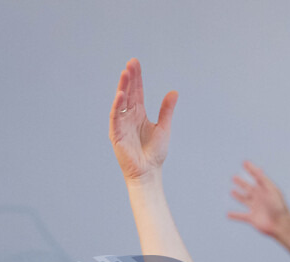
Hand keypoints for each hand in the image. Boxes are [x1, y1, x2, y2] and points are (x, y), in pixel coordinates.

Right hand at [109, 59, 178, 181]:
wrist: (148, 171)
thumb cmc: (155, 153)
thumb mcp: (164, 127)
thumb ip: (167, 110)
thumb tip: (174, 92)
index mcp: (139, 113)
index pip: (136, 91)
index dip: (137, 77)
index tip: (135, 62)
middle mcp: (129, 116)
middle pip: (128, 92)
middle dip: (129, 78)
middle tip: (130, 63)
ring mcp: (121, 124)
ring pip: (120, 102)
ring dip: (122, 87)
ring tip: (125, 73)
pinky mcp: (116, 133)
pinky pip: (115, 117)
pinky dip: (117, 106)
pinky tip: (120, 95)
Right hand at [227, 161, 289, 237]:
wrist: (280, 224)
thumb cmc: (278, 207)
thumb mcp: (271, 191)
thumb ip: (263, 180)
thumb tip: (257, 169)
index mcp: (265, 190)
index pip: (257, 177)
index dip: (251, 170)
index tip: (245, 162)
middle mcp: (260, 198)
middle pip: (249, 188)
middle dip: (242, 183)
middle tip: (234, 177)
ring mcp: (256, 208)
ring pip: (245, 200)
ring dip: (238, 196)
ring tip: (232, 191)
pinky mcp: (252, 218)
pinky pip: (241, 216)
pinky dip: (234, 215)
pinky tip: (228, 214)